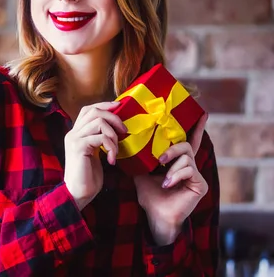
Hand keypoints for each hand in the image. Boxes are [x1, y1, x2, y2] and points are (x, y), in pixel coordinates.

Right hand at [64, 101, 126, 210]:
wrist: (77, 193)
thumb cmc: (88, 176)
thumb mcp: (95, 153)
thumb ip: (99, 139)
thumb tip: (115, 128)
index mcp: (76, 133)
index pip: (88, 109)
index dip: (103, 105)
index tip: (119, 106)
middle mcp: (73, 133)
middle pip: (94, 112)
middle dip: (113, 118)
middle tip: (124, 131)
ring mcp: (74, 139)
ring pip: (99, 122)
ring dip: (113, 135)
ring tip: (115, 150)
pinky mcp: (79, 147)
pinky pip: (101, 137)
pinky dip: (111, 147)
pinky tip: (111, 159)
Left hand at [133, 113, 208, 244]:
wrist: (154, 214)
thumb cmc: (149, 194)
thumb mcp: (141, 170)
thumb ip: (140, 156)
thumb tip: (126, 139)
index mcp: (178, 161)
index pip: (188, 140)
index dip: (196, 127)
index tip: (202, 113)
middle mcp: (190, 165)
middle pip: (185, 145)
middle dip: (171, 149)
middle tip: (160, 159)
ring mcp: (196, 175)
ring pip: (186, 156)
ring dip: (172, 165)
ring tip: (163, 178)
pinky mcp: (200, 184)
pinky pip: (189, 170)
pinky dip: (176, 175)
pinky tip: (168, 185)